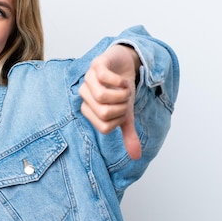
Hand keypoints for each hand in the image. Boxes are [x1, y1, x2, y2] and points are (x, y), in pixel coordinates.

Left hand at [79, 44, 141, 159]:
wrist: (123, 64)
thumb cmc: (120, 90)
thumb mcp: (126, 113)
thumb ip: (127, 133)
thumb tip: (136, 156)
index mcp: (89, 109)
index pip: (104, 127)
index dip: (119, 120)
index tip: (124, 111)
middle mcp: (85, 94)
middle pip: (103, 113)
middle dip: (121, 108)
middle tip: (125, 99)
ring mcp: (88, 78)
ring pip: (101, 96)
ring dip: (121, 95)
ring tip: (125, 90)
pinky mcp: (96, 64)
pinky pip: (104, 77)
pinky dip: (120, 82)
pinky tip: (123, 81)